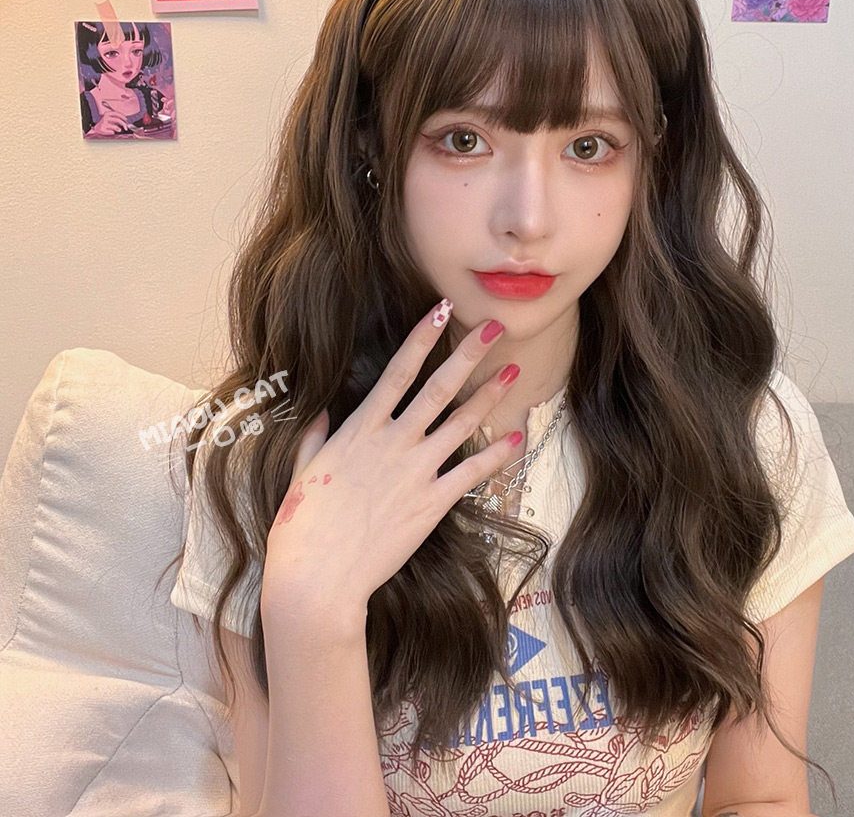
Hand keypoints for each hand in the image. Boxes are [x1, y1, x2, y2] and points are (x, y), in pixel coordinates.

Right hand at [88, 110, 129, 135]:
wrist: (97, 128)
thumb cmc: (106, 123)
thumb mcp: (111, 119)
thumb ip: (118, 119)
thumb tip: (125, 122)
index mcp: (107, 113)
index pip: (116, 113)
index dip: (122, 116)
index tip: (126, 120)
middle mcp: (105, 117)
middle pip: (117, 120)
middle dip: (123, 124)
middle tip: (126, 127)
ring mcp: (103, 123)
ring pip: (115, 127)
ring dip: (118, 129)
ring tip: (119, 130)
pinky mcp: (102, 128)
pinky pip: (112, 132)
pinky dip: (113, 132)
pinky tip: (111, 131)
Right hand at [260, 300, 521, 627]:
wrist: (318, 578)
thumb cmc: (302, 526)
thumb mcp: (301, 472)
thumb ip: (316, 437)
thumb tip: (323, 413)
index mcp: (360, 429)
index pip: (397, 372)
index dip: (421, 338)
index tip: (440, 309)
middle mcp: (393, 442)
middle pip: (438, 388)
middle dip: (469, 354)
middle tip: (495, 327)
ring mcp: (416, 471)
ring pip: (460, 423)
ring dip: (489, 396)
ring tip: (514, 372)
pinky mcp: (432, 504)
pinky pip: (472, 473)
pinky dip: (497, 455)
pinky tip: (517, 437)